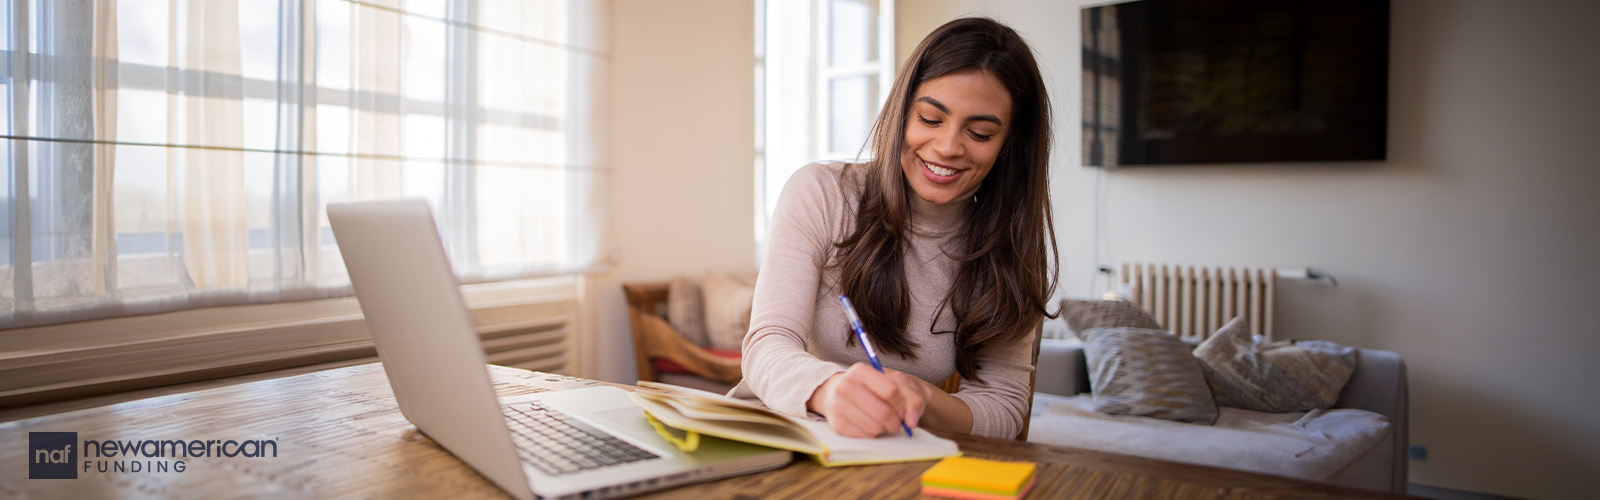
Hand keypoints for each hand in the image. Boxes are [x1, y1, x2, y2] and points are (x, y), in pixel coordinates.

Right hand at [806, 363, 931, 437]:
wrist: (845, 392)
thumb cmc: (875, 387)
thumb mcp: (897, 384)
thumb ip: (912, 400)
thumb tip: (911, 421)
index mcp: (860, 371)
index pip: (890, 391)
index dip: (901, 403)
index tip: (902, 406)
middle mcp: (845, 386)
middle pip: (883, 412)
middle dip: (895, 421)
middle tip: (897, 420)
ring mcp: (838, 406)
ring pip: (874, 427)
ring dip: (884, 428)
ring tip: (882, 420)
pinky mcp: (837, 424)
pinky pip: (865, 436)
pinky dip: (873, 433)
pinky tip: (870, 424)